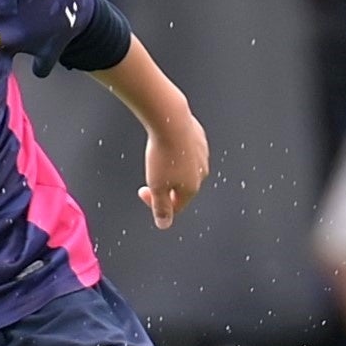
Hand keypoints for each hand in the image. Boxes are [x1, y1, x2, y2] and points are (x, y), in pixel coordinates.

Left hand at [139, 112, 208, 229]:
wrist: (171, 120)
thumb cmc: (162, 154)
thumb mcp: (156, 186)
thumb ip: (161, 207)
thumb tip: (164, 225)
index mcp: (193, 187)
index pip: (176, 205)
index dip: (156, 203)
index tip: (143, 190)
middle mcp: (202, 172)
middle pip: (182, 186)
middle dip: (165, 185)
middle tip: (151, 174)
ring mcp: (203, 154)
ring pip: (185, 167)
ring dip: (171, 167)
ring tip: (158, 157)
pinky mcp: (200, 138)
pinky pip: (187, 150)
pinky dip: (176, 151)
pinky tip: (167, 143)